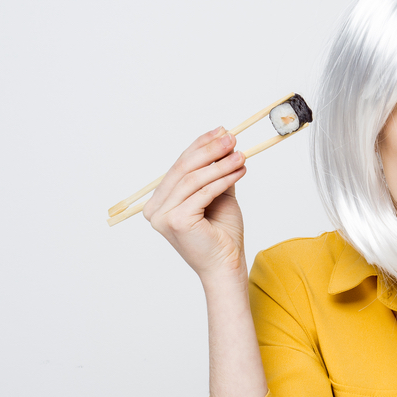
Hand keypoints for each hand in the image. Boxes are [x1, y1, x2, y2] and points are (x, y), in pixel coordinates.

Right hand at [142, 126, 247, 280]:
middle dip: (210, 150)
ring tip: (241, 154)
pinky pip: (203, 193)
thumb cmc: (221, 235)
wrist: (226, 266)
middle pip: (184, 169)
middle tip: (231, 137)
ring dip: (220, 164)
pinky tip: (239, 171)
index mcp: (159, 202)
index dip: (200, 145)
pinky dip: (223, 179)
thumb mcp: (218, 196)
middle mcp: (155, 209)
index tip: (220, 130)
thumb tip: (223, 141)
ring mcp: (163, 217)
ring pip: (194, 179)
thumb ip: (215, 173)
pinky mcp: (177, 221)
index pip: (180, 166)